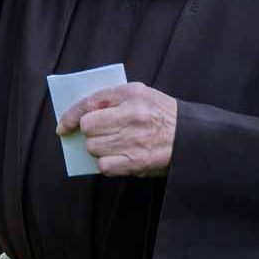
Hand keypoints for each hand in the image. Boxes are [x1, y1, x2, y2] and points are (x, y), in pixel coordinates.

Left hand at [56, 82, 177, 177]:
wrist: (195, 138)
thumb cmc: (163, 115)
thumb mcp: (142, 95)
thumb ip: (112, 99)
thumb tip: (80, 116)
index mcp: (132, 93)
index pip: (90, 102)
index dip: (71, 115)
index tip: (63, 126)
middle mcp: (132, 114)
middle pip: (88, 127)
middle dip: (90, 133)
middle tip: (103, 135)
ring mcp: (134, 139)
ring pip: (93, 147)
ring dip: (98, 149)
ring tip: (114, 146)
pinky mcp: (137, 162)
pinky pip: (104, 165)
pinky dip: (106, 164)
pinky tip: (118, 159)